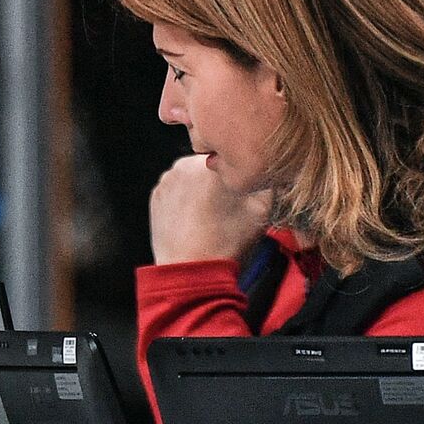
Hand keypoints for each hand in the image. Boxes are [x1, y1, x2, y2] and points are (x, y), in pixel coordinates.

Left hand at [149, 155, 272, 264]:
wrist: (192, 272)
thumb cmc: (226, 242)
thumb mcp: (261, 209)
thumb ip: (266, 179)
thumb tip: (267, 167)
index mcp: (210, 163)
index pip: (231, 152)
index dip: (240, 168)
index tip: (243, 186)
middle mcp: (184, 166)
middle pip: (209, 163)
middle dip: (218, 178)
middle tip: (228, 204)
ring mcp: (166, 181)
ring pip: (191, 176)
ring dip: (200, 188)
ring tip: (211, 214)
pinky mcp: (156, 197)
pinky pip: (176, 190)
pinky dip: (185, 200)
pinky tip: (195, 218)